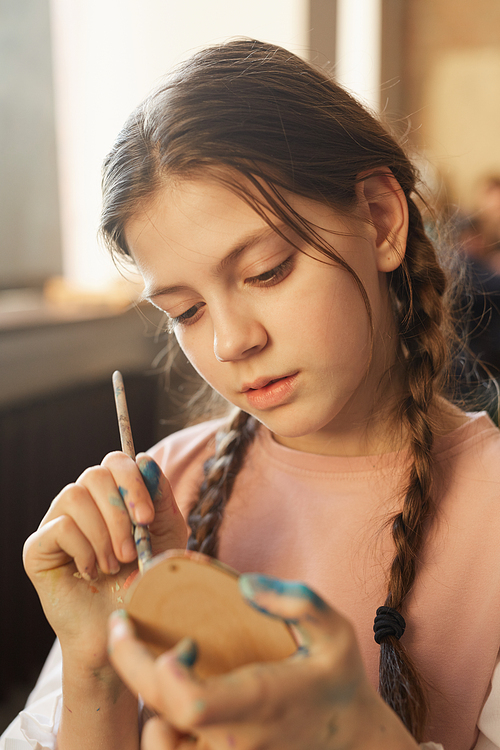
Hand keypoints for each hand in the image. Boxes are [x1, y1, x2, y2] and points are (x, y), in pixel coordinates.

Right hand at [23, 452, 187, 670]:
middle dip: (119, 513)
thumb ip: (160, 497)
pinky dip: (83, 550)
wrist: (123, 626)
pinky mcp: (38, 548)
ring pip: (75, 496)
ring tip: (114, 565)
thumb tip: (144, 460)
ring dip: (103, 535)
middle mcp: (82, 502)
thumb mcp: (166, 535)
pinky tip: (91, 572)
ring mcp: (57, 521)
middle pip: (95, 474)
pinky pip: (59, 527)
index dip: (133, 483)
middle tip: (131, 551)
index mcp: (111, 494)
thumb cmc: (146, 579)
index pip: (116, 460)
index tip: (147, 519)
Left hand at [107, 575, 418, 749]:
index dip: (163, 673)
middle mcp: (234, 737)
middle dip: (131, 663)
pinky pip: (172, 748)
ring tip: (159, 662)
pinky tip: (171, 693)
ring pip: (159, 739)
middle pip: (161, 713)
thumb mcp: (334, 630)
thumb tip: (244, 584)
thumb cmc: (339, 681)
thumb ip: (296, 600)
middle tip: (123, 624)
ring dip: (147, 698)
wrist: (351, 740)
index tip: (176, 640)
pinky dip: (160, 724)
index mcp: (260, 701)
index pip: (192, 704)